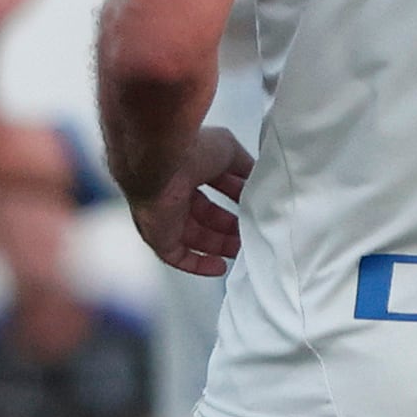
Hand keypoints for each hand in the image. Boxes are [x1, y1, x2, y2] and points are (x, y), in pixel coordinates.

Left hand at [132, 127, 250, 276]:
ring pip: (194, 238)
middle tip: (251, 233)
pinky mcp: (158, 235)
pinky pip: (177, 256)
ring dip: (219, 245)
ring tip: (242, 250)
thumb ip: (244, 165)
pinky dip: (198, 264)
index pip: (216, 188)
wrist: (162, 162)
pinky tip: (219, 266)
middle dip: (229, 227)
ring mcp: (165, 215)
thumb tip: (257, 177)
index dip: (236, 200)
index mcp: (190, 169)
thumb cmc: (190, 149)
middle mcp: (175, 192)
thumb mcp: (230, 151)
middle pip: (205, 216)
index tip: (254, 209)